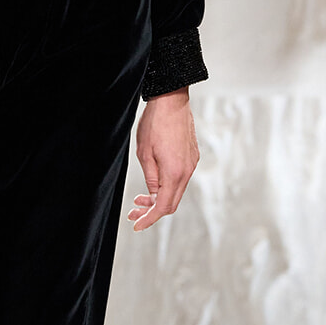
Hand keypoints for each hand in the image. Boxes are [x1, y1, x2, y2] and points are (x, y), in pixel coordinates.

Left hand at [129, 87, 197, 230]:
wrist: (172, 100)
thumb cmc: (155, 124)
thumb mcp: (144, 153)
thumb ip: (151, 178)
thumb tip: (154, 196)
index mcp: (175, 173)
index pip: (163, 206)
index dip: (149, 219)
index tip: (136, 225)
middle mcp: (187, 171)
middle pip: (172, 202)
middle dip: (152, 211)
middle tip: (133, 212)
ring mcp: (191, 163)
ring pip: (176, 191)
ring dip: (159, 198)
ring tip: (139, 199)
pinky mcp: (192, 156)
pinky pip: (180, 179)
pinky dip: (167, 186)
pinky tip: (154, 183)